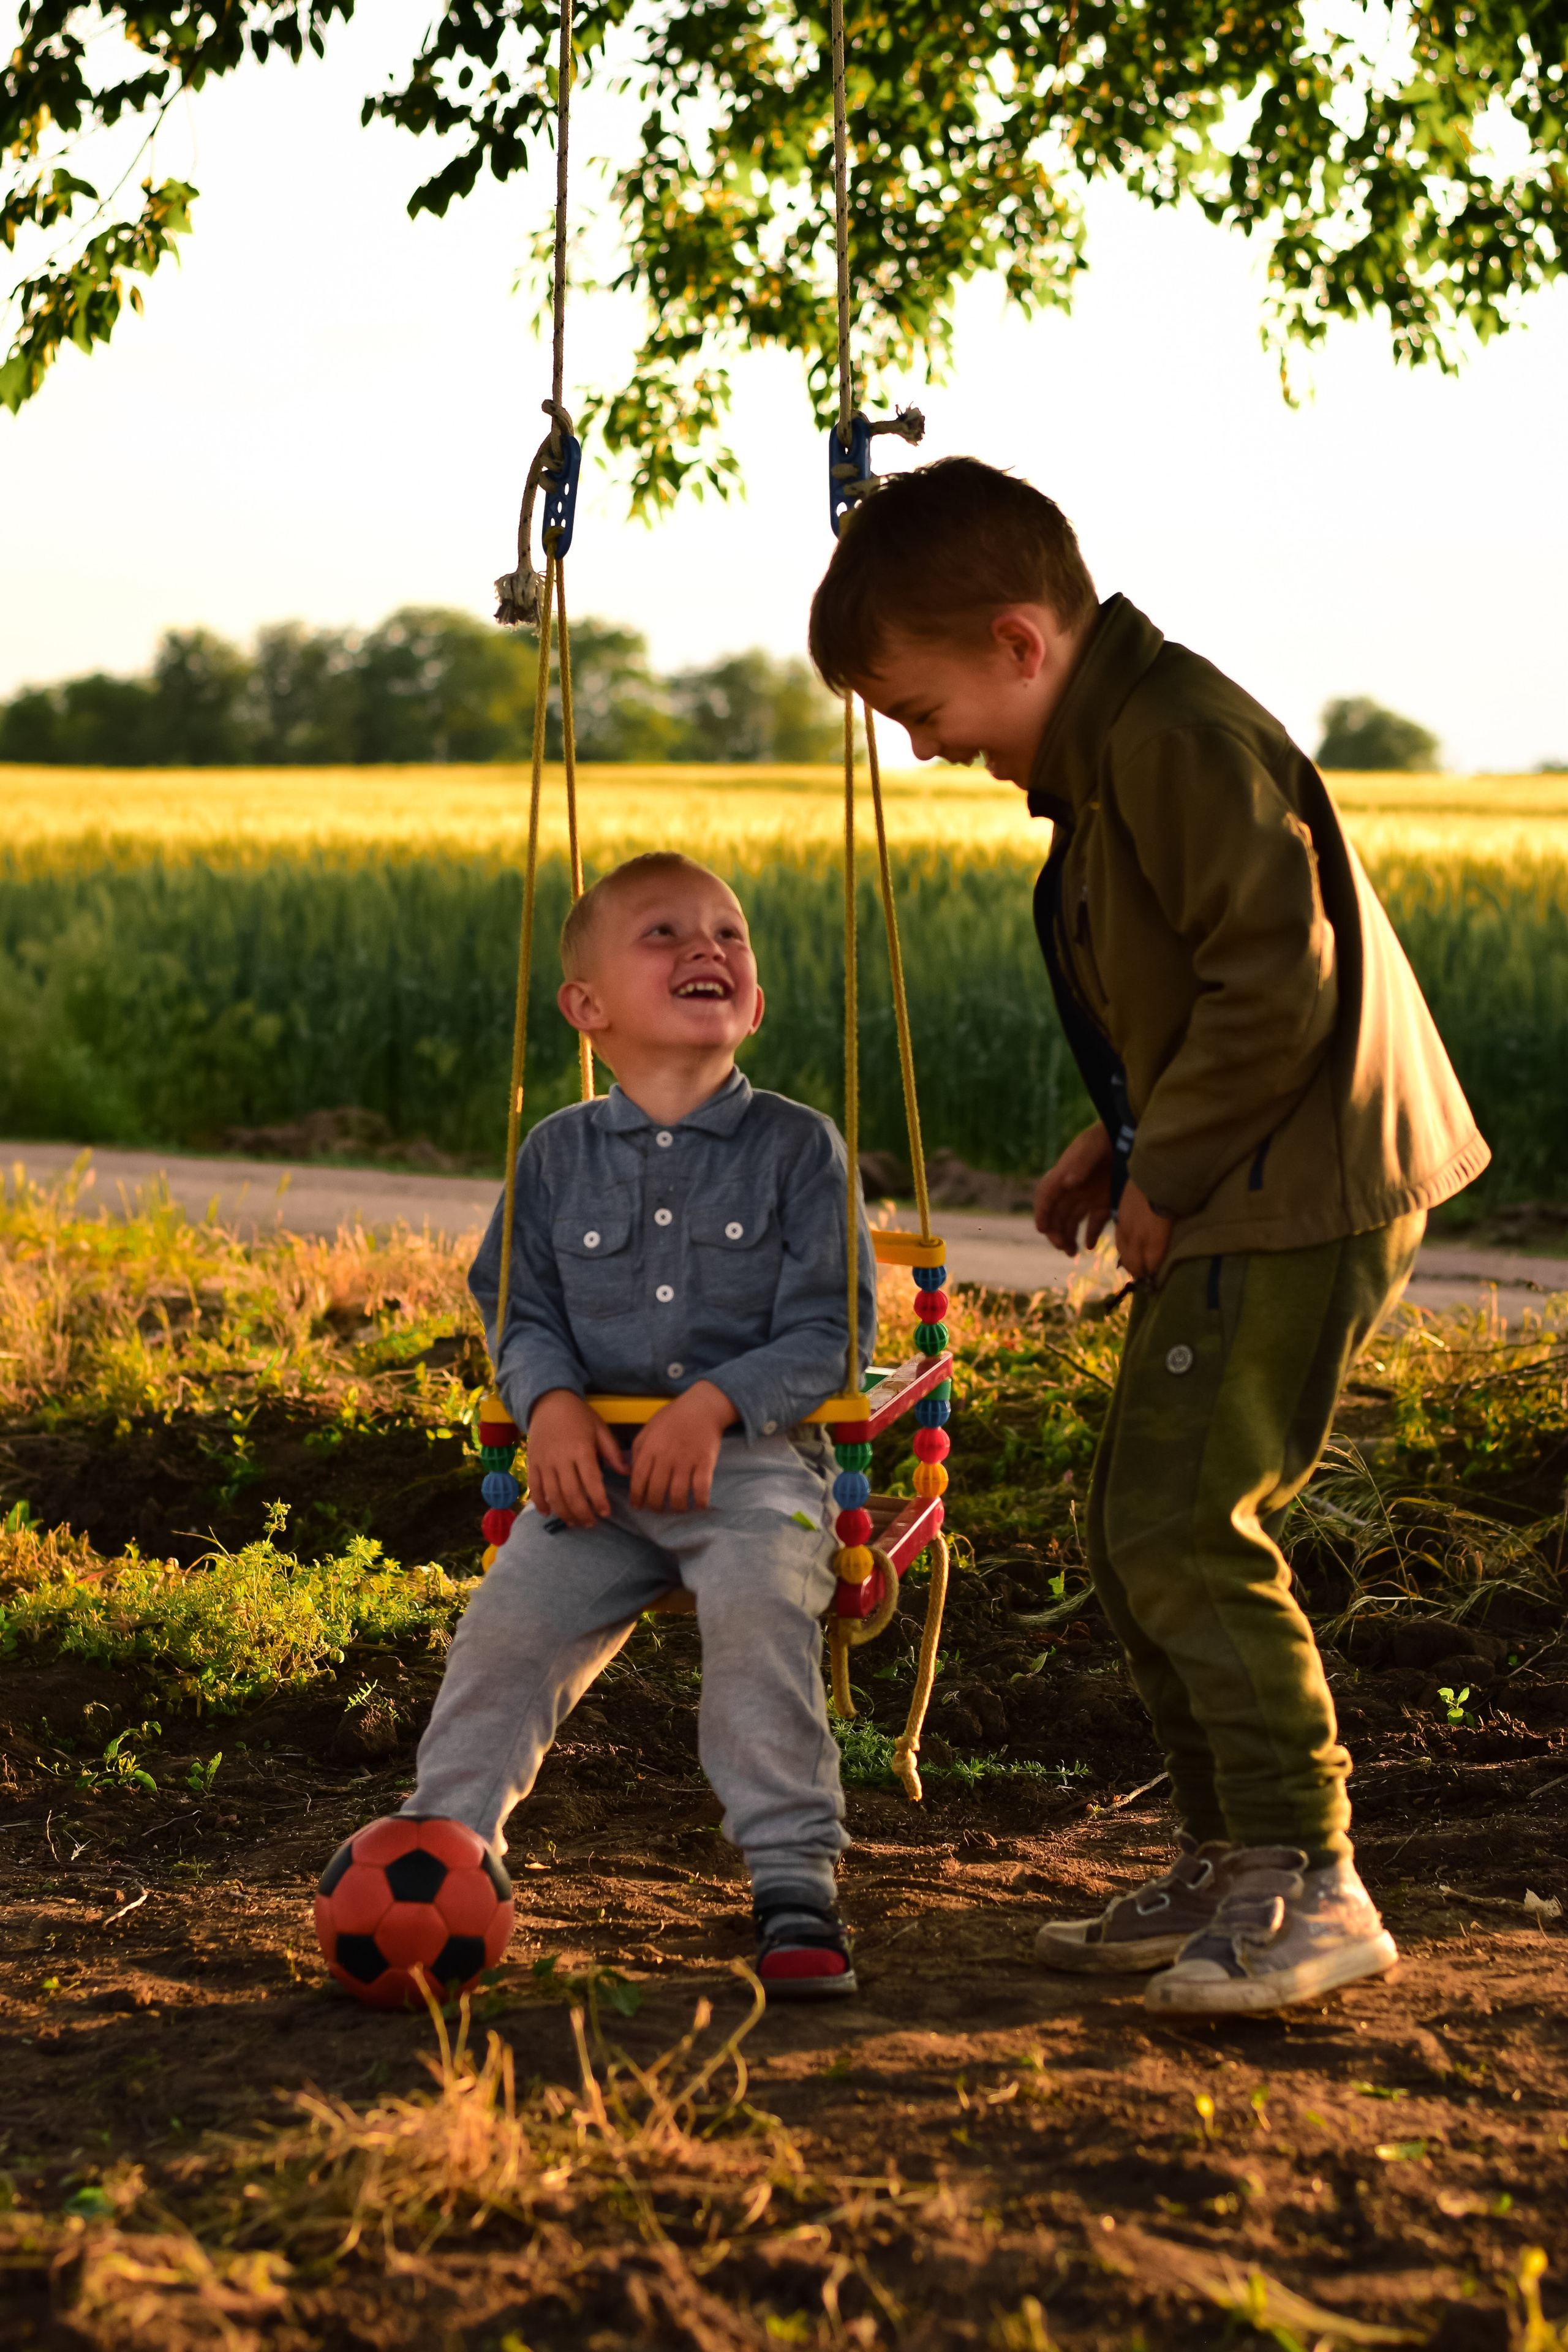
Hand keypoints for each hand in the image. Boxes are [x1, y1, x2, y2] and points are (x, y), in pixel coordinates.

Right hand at [524, 1390, 627, 1527]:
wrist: (548, 1402)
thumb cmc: (578, 1416)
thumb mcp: (600, 1429)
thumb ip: (612, 1452)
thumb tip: (627, 1472)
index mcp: (581, 1450)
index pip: (591, 1482)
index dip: (598, 1501)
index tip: (606, 1513)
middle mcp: (561, 1459)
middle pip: (571, 1494)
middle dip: (582, 1513)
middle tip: (591, 1523)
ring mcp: (544, 1462)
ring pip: (553, 1495)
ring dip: (564, 1513)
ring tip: (575, 1522)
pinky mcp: (532, 1464)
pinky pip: (534, 1488)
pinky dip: (540, 1503)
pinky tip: (549, 1513)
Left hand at [628, 1380, 736, 1512]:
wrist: (702, 1407)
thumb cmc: (673, 1417)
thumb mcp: (648, 1428)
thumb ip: (638, 1450)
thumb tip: (630, 1473)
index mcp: (650, 1448)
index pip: (639, 1479)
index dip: (637, 1496)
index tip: (638, 1506)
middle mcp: (667, 1457)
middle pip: (657, 1492)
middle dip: (656, 1506)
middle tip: (659, 1509)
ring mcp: (687, 1461)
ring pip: (678, 1495)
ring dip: (677, 1507)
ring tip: (678, 1508)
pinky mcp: (705, 1462)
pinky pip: (701, 1489)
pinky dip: (700, 1502)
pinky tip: (699, 1505)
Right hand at [1033, 1120, 1113, 1255]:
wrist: (1131, 1134)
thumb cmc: (1109, 1136)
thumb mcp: (1094, 1145)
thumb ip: (1080, 1162)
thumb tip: (1067, 1182)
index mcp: (1064, 1174)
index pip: (1045, 1195)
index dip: (1041, 1212)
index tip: (1042, 1228)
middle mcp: (1071, 1188)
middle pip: (1056, 1214)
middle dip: (1055, 1232)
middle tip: (1063, 1247)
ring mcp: (1086, 1196)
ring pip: (1070, 1221)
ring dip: (1067, 1237)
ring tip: (1072, 1253)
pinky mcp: (1103, 1201)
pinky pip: (1092, 1222)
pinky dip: (1089, 1235)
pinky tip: (1089, 1246)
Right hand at [1115, 1180, 1174, 1280]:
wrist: (1156, 1171)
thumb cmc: (1174, 1195)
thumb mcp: (1178, 1220)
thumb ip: (1169, 1240)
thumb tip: (1166, 1254)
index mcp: (1154, 1240)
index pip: (1151, 1266)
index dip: (1154, 1274)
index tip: (1158, 1279)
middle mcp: (1137, 1237)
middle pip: (1134, 1264)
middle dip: (1140, 1272)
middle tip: (1147, 1276)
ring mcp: (1126, 1227)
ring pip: (1124, 1253)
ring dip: (1130, 1262)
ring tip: (1137, 1266)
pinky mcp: (1120, 1216)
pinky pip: (1119, 1239)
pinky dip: (1124, 1248)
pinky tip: (1128, 1249)